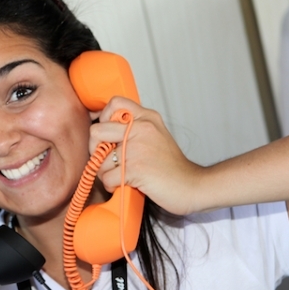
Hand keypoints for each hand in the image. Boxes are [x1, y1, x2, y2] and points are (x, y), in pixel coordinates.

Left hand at [90, 96, 204, 214]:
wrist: (192, 186)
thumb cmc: (171, 166)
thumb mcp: (155, 135)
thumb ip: (133, 128)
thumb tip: (103, 126)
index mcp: (147, 118)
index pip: (114, 103)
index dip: (103, 119)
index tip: (108, 135)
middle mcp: (142, 128)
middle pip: (96, 131)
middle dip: (96, 150)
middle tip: (109, 160)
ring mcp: (138, 148)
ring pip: (99, 159)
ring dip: (105, 173)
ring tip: (122, 176)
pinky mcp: (135, 169)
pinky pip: (106, 177)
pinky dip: (111, 185)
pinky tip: (125, 184)